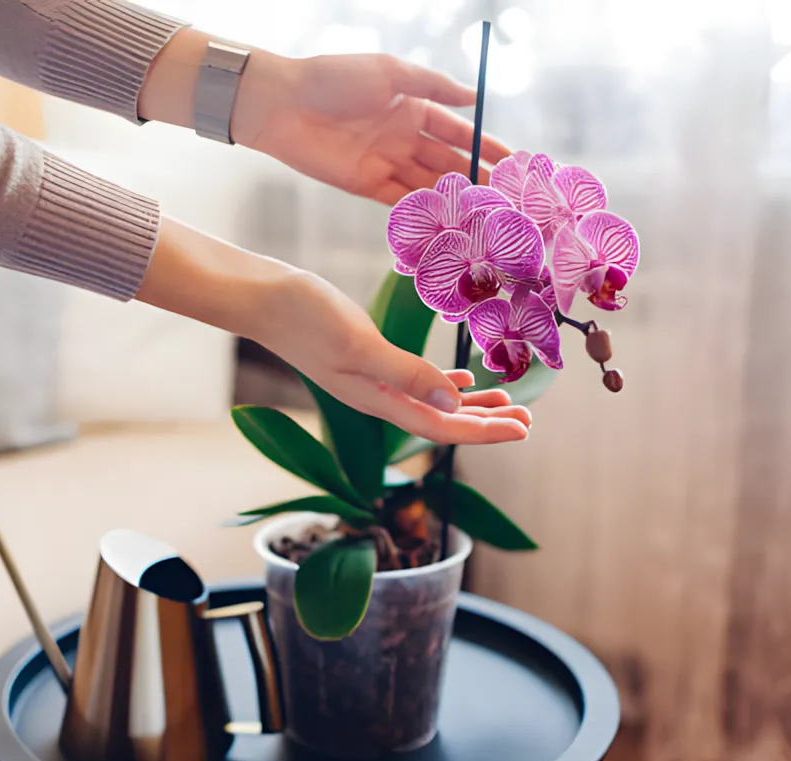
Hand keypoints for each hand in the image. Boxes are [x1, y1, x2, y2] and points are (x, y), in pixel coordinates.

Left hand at [233, 53, 511, 204]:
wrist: (283, 104)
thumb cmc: (335, 78)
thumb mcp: (391, 73)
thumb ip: (434, 87)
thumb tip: (475, 96)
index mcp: (413, 107)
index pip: (459, 132)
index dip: (486, 147)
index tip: (514, 164)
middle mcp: (403, 137)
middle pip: (448, 163)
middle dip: (478, 180)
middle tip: (508, 201)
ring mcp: (386, 162)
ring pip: (429, 185)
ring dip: (455, 200)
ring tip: (485, 218)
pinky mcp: (366, 184)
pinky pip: (400, 201)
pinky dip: (423, 211)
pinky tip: (448, 224)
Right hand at [253, 270, 530, 445]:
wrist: (262, 297)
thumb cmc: (304, 317)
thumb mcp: (360, 345)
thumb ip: (406, 375)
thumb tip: (454, 405)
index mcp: (378, 400)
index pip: (441, 429)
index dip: (484, 433)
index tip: (523, 429)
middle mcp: (378, 397)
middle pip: (442, 422)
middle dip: (486, 424)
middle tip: (527, 421)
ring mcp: (371, 379)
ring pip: (432, 403)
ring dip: (470, 407)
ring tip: (507, 403)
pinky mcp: (366, 357)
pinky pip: (415, 381)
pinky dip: (442, 385)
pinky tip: (461, 382)